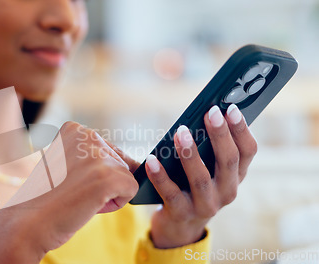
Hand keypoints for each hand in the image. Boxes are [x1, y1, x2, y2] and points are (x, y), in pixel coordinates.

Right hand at [0, 121, 138, 263]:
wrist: (27, 223)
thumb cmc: (48, 198)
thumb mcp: (69, 165)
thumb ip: (96, 158)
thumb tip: (140, 166)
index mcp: (76, 130)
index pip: (109, 152)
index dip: (92, 174)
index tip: (67, 181)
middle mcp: (88, 136)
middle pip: (119, 164)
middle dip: (102, 184)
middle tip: (72, 191)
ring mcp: (99, 156)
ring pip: (125, 177)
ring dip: (107, 194)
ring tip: (78, 197)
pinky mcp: (110, 176)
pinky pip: (131, 190)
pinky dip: (114, 204)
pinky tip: (88, 204)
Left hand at [146, 104, 257, 247]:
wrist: (179, 225)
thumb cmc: (193, 185)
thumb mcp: (208, 168)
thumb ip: (209, 147)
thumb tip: (205, 114)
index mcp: (236, 176)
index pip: (248, 151)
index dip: (241, 129)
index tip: (232, 108)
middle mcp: (227, 192)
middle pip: (227, 161)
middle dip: (220, 134)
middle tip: (211, 112)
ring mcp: (206, 206)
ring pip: (200, 178)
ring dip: (190, 153)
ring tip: (179, 132)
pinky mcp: (182, 214)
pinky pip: (170, 193)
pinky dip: (159, 176)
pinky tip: (151, 159)